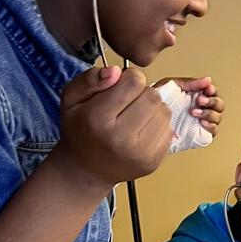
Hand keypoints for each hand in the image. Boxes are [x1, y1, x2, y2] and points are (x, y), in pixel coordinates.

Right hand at [52, 67, 171, 191]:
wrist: (86, 170)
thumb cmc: (80, 130)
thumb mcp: (72, 99)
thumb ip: (90, 79)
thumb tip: (116, 71)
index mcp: (98, 119)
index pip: (134, 82)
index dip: (130, 78)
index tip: (122, 86)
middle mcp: (120, 138)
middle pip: (153, 96)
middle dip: (143, 93)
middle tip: (129, 103)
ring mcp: (139, 153)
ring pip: (164, 112)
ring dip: (153, 109)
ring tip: (135, 116)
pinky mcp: (153, 161)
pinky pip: (169, 130)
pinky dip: (158, 126)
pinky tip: (141, 131)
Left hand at [152, 76, 224, 134]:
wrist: (147, 120)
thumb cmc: (158, 102)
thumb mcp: (173, 86)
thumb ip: (190, 82)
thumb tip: (207, 79)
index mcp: (196, 96)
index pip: (212, 92)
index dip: (213, 90)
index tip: (207, 89)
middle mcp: (201, 109)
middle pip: (219, 105)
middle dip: (212, 101)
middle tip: (199, 100)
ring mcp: (201, 122)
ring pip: (217, 117)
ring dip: (209, 113)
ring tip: (194, 111)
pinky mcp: (200, 134)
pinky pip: (213, 131)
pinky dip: (210, 126)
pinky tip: (201, 122)